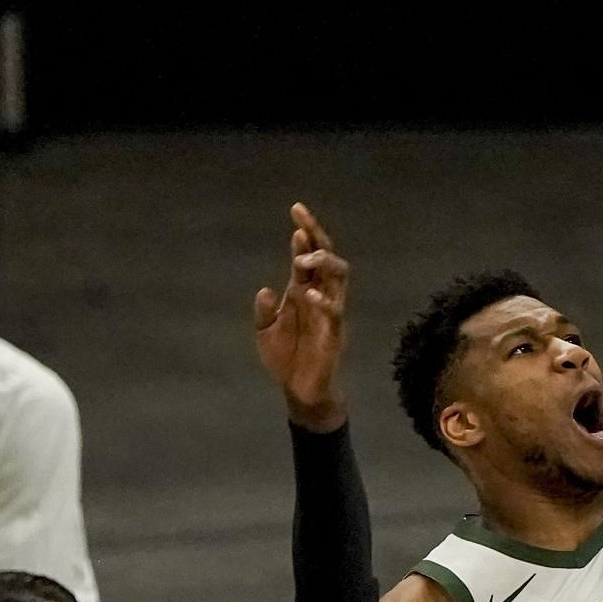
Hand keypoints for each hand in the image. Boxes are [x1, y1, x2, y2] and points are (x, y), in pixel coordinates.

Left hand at [254, 203, 348, 431]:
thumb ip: (264, 310)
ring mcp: (330, 313)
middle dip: (317, 235)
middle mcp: (320, 295)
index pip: (307, 255)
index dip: (305, 233)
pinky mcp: (334, 333)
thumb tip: (265, 289)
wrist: (299, 391)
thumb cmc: (286, 358)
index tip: (296, 210)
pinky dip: (323, 301)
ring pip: (339, 277)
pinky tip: (308, 295)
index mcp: (303, 291)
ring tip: (303, 259)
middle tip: (301, 221)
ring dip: (323, 263)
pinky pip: (335, 312)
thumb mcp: (265, 331)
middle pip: (327, 257)